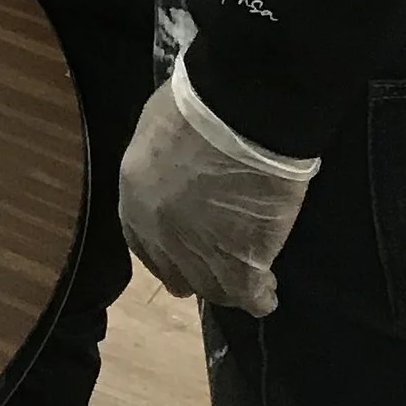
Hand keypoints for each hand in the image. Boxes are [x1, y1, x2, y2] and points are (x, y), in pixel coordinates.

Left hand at [119, 71, 315, 315]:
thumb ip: (164, 164)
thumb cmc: (197, 109)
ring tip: (252, 280)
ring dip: (230, 287)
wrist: (236, 118)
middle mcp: (160, 235)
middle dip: (195, 273)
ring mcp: (199, 253)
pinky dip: (261, 296)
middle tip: (219, 266)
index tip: (183, 251)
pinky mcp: (240, 263)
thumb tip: (180, 169)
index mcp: (136, 201)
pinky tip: (268, 290)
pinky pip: (249, 295)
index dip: (166, 251)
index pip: (144, 244)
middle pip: (176, 273)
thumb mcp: (158, 133)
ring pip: (213, 289)